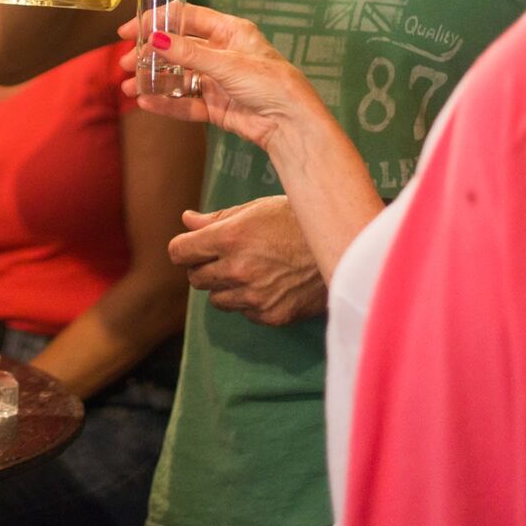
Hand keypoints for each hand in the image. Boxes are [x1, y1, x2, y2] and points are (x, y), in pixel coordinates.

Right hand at [117, 5, 325, 152]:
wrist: (290, 123)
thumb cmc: (270, 83)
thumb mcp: (227, 63)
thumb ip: (189, 53)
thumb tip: (155, 39)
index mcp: (229, 31)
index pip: (185, 17)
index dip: (156, 21)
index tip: (130, 31)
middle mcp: (221, 52)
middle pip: (177, 48)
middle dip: (149, 54)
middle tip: (125, 62)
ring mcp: (217, 80)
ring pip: (178, 76)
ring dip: (154, 80)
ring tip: (129, 86)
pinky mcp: (216, 105)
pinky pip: (185, 102)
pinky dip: (166, 103)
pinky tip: (146, 103)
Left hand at [168, 195, 326, 323]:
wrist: (345, 245)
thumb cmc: (298, 220)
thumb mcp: (257, 209)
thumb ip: (218, 219)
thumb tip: (187, 220)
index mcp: (229, 238)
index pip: (179, 252)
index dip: (184, 249)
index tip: (193, 248)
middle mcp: (238, 269)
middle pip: (195, 278)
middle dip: (204, 267)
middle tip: (226, 257)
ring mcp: (254, 296)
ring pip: (217, 299)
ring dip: (226, 287)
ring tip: (251, 270)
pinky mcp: (272, 315)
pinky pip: (245, 312)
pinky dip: (250, 301)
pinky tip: (270, 284)